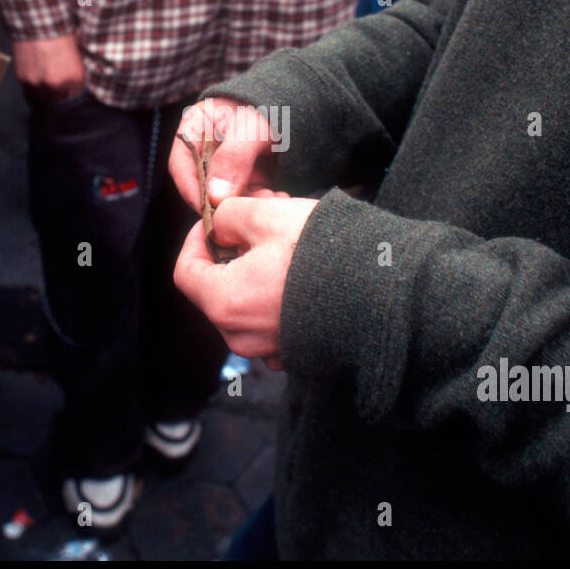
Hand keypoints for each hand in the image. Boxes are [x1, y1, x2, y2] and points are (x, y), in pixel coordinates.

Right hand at [12, 34, 85, 102]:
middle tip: (52, 83)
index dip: (68, 90)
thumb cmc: (60, 33)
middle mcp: (58, 84)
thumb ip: (74, 70)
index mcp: (75, 78)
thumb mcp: (76, 53)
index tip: (65, 87)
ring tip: (41, 76)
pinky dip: (30, 81)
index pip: (73, 95)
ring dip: (41, 89)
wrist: (39, 23)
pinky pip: (27, 86)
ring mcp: (39, 83)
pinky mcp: (24, 78)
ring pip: (41, 95)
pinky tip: (32, 69)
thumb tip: (70, 78)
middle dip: (55, 93)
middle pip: (57, 99)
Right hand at [169, 97, 284, 213]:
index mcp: (196, 128)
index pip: (181, 164)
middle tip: (246, 208)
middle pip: (204, 185)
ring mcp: (228, 165)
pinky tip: (278, 198)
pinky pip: (248, 196)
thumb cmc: (273, 104)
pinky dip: (259, 201)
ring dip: (246, 203)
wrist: (303, 100)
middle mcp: (208, 149)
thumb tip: (215, 197)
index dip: (190, 189)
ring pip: (228, 195)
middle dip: (224, 201)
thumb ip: (233, 157)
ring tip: (271, 198)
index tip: (208, 210)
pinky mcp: (248, 177)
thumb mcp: (252, 125)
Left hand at [173, 196, 316, 370]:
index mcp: (224, 303)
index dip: (196, 240)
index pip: (185, 272)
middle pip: (215, 290)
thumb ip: (229, 216)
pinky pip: (271, 323)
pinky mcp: (297, 352)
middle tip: (258, 226)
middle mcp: (241, 336)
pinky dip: (276, 299)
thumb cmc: (323, 254)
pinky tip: (301, 275)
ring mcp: (270, 349)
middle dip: (230, 255)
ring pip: (244, 306)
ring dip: (255, 274)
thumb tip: (220, 226)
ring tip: (286, 245)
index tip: (217, 223)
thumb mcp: (267, 216)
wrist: (383, 293)